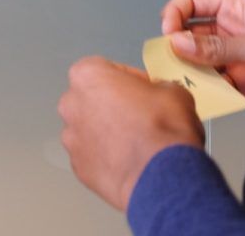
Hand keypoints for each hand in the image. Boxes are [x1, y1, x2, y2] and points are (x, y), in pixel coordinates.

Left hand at [58, 57, 203, 210]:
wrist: (161, 175)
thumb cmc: (163, 128)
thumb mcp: (174, 91)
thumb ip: (157, 86)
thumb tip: (159, 93)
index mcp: (87, 75)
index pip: (107, 69)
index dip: (130, 79)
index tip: (145, 90)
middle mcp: (71, 103)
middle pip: (93, 99)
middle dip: (114, 106)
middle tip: (140, 117)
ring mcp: (70, 137)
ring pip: (90, 129)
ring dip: (108, 133)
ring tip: (136, 142)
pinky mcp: (77, 165)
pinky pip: (92, 156)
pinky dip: (107, 158)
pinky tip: (128, 161)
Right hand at [161, 0, 244, 102]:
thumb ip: (216, 45)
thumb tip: (178, 43)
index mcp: (232, 7)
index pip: (188, 3)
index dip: (173, 15)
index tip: (169, 34)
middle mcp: (227, 29)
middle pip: (187, 33)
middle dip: (177, 47)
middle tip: (171, 61)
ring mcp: (231, 55)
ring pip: (196, 60)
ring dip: (190, 71)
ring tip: (189, 81)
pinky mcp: (237, 79)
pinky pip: (212, 83)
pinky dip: (206, 91)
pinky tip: (208, 94)